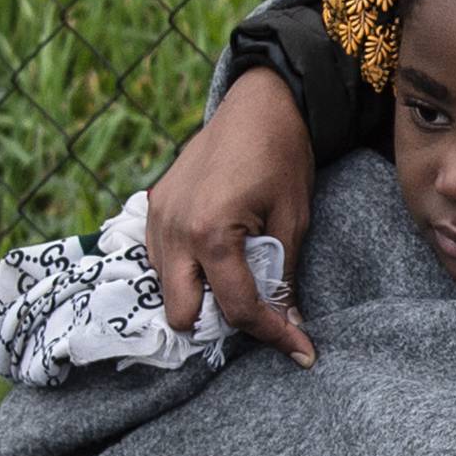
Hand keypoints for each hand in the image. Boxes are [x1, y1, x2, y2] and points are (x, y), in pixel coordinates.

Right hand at [145, 67, 317, 364]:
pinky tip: (215, 261)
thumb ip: (284, 276)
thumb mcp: (293, 219)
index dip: (273, 335)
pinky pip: (158, 261)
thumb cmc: (281, 156)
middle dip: (219, 325)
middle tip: (257, 312)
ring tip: (238, 284)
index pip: (238, 309)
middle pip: (182, 315)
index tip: (301, 351)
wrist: (258, 104)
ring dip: (199, 298)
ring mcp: (158, 220)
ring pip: (165, 291)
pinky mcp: (153, 209)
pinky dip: (184, 273)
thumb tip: (290, 326)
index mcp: (212, 233)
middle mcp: (174, 231)